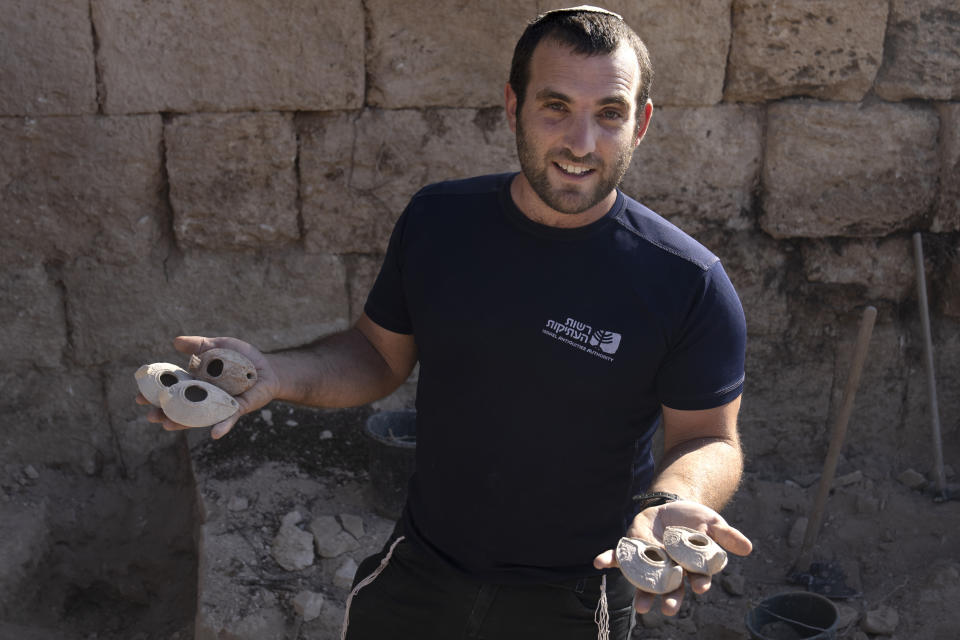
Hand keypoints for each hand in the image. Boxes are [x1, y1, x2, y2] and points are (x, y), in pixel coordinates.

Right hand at [135, 335, 279, 438]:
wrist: (268, 368)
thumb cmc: (242, 358)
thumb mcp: (220, 345)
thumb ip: (200, 345)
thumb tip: (176, 341)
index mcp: (196, 381)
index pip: (172, 388)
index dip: (155, 393)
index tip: (139, 397)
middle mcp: (204, 396)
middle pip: (180, 406)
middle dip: (163, 412)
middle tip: (149, 415)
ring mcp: (219, 405)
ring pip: (198, 417)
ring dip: (183, 423)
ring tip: (168, 426)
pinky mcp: (237, 409)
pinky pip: (228, 419)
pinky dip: (222, 426)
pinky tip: (214, 434)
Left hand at [592, 500, 751, 615]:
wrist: (674, 505)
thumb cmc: (696, 519)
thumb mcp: (713, 523)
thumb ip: (727, 536)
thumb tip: (748, 548)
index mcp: (691, 566)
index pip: (696, 578)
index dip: (698, 582)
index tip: (700, 586)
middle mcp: (670, 568)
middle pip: (670, 587)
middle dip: (668, 598)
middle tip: (666, 609)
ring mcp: (650, 560)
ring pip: (645, 579)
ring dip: (641, 592)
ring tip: (640, 605)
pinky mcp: (633, 548)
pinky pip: (618, 557)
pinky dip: (607, 559)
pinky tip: (598, 563)